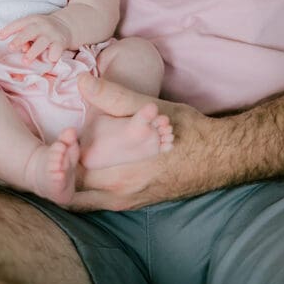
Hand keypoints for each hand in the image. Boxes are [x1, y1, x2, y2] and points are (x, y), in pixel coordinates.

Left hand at [0, 12, 72, 63]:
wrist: (67, 25)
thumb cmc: (44, 30)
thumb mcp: (34, 28)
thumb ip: (25, 37)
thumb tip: (21, 49)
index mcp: (32, 20)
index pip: (19, 23)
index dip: (9, 30)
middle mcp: (42, 26)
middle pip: (29, 32)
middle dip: (19, 40)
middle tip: (10, 48)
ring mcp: (52, 34)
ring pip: (41, 42)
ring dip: (33, 52)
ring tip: (25, 61)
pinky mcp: (61, 43)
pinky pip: (56, 50)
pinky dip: (52, 56)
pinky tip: (49, 61)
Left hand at [68, 72, 213, 211]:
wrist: (224, 157)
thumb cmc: (189, 131)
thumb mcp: (152, 109)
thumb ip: (115, 97)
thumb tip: (83, 81)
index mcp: (121, 177)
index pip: (71, 181)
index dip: (59, 162)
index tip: (62, 140)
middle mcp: (123, 197)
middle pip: (74, 194)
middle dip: (62, 173)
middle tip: (62, 147)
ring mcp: (131, 202)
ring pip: (87, 200)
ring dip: (74, 181)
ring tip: (72, 154)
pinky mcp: (139, 201)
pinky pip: (102, 200)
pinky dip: (89, 187)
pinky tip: (90, 164)